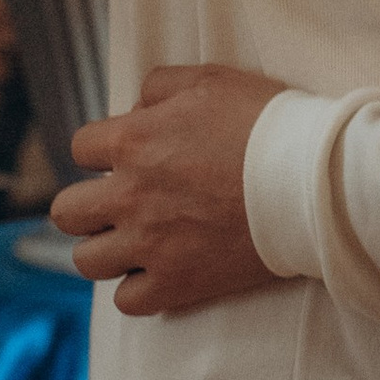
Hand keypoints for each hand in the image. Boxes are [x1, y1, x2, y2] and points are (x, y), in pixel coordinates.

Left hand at [52, 64, 285, 312]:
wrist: (312, 181)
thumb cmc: (266, 123)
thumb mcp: (211, 79)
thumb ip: (160, 87)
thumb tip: (136, 109)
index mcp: (134, 141)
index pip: (81, 148)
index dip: (102, 150)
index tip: (126, 156)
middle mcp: (130, 196)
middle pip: (67, 212)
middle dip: (88, 205)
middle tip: (121, 202)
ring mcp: (150, 245)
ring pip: (87, 261)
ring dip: (105, 249)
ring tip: (136, 240)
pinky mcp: (177, 284)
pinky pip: (127, 301)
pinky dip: (137, 288)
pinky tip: (158, 270)